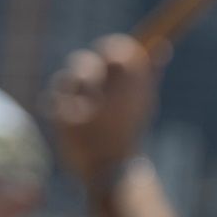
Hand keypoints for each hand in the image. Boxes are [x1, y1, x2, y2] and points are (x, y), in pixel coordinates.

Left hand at [49, 35, 161, 186]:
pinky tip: (63, 109)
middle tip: (88, 80)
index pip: (119, 50)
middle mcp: (110, 92)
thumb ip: (150, 72)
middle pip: (87, 62)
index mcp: (134, 86)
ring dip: (69, 84)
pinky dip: (56, 101)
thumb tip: (163, 46)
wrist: (112, 169)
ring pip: (67, 79)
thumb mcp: (144, 102)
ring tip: (76, 97)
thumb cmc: (129, 131)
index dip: (112, 48)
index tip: (109, 54)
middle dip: (85, 68)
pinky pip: (53, 98)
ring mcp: (86, 106)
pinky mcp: (65, 120)